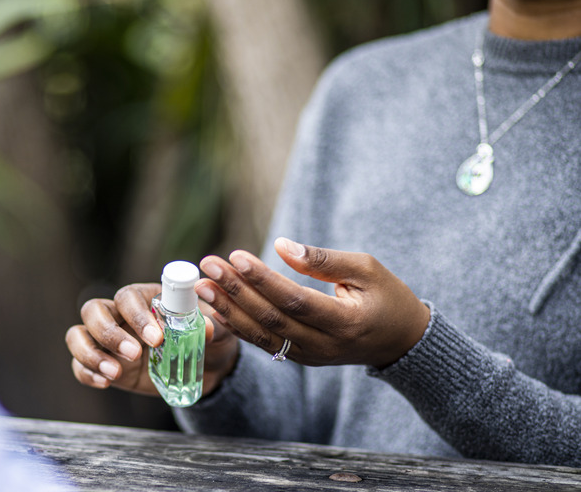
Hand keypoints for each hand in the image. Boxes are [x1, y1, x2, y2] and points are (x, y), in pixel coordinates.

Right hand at [66, 283, 238, 396]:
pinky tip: (106, 382)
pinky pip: (79, 364)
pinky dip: (86, 372)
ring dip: (90, 353)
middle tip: (135, 354)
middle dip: (108, 332)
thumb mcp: (216, 332)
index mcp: (145, 297)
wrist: (207, 368)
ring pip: (78, 334)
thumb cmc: (209, 339)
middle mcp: (120, 313)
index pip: (128, 296)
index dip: (137, 315)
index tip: (157, 338)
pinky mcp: (103, 363)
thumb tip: (205, 327)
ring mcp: (108, 339)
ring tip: (114, 373)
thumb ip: (210, 326)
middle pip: (93, 310)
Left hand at [194, 238, 429, 368]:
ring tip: (202, 287)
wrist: (400, 342)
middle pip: (271, 319)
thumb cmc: (387, 297)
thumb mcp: (367, 269)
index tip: (235, 256)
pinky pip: (264, 343)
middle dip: (235, 291)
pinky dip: (238, 326)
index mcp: (345, 321)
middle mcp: (324, 345)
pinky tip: (216, 308)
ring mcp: (310, 355)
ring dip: (229, 310)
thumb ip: (324, 260)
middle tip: (207, 267)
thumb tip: (282, 245)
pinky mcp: (301, 357)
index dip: (263, 279)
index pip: (294, 300)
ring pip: (262, 335)